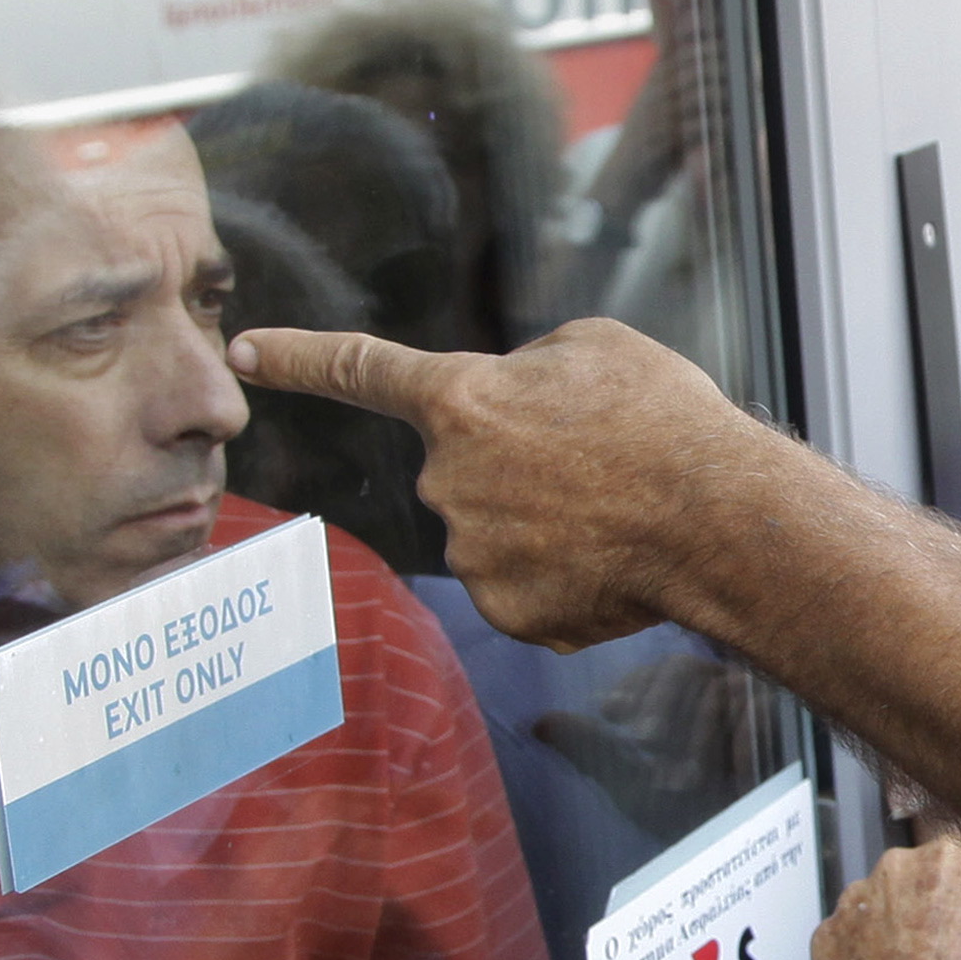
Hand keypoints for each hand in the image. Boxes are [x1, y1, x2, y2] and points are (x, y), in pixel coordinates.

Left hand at [229, 320, 841, 654]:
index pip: (359, 370)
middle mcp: (447, 480)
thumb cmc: (665, 419)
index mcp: (460, 400)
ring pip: (495, 536)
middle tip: (598, 465)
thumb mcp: (594, 348)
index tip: (243, 353)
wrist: (717, 519)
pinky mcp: (505, 610)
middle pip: (465, 472)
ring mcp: (472, 552)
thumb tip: (515, 406)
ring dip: (545, 527)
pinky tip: (612, 563)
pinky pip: (523, 590)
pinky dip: (564, 581)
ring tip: (617, 514)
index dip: (297, 358)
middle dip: (518, 469)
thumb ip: (527, 371)